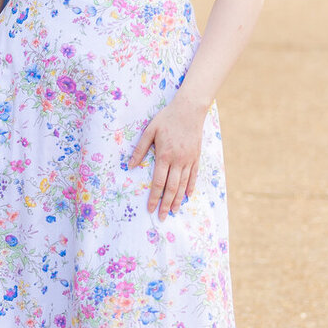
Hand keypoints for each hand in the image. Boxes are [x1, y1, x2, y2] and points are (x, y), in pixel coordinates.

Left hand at [130, 95, 207, 217]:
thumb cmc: (167, 118)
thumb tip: (130, 165)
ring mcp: (188, 160)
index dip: (154, 198)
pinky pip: (194, 176)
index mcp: (164, 155)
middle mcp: (177, 161)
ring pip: (183, 185)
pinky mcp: (196, 157)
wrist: (189, 109)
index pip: (158, 182)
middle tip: (163, 218)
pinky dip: (190, 187)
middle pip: (171, 188)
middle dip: (166, 204)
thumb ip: (140, 149)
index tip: (151, 209)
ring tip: (174, 211)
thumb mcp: (150, 130)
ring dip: (178, 199)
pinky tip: (187, 196)